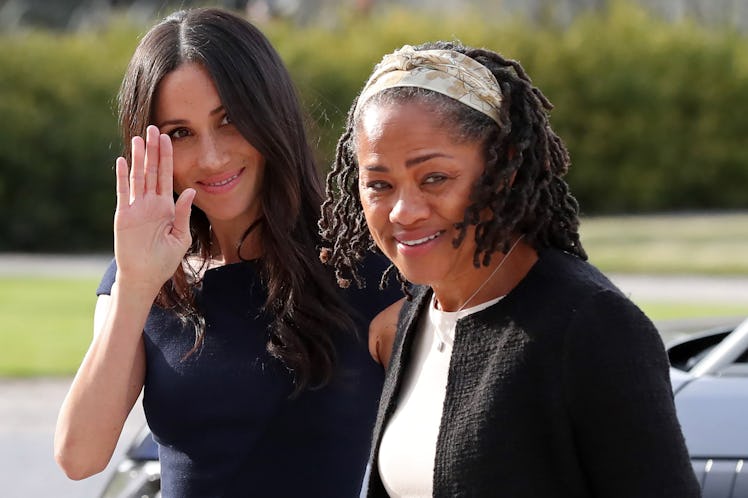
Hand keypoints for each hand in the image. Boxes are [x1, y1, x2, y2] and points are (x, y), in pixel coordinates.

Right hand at [113, 125, 195, 296]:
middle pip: (152, 171)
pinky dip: (122, 177)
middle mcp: (150, 203)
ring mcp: (136, 208)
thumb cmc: (164, 260)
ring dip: (138, 158)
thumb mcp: (180, 236)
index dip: (168, 158)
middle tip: (154, 128)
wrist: (145, 277)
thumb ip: (184, 213)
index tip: (169, 138)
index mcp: (166, 207)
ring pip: (138, 177)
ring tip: (138, 138)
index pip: (167, 176)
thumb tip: (191, 190)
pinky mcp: (124, 215)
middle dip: (153, 150)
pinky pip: (123, 192)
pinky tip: (122, 161)